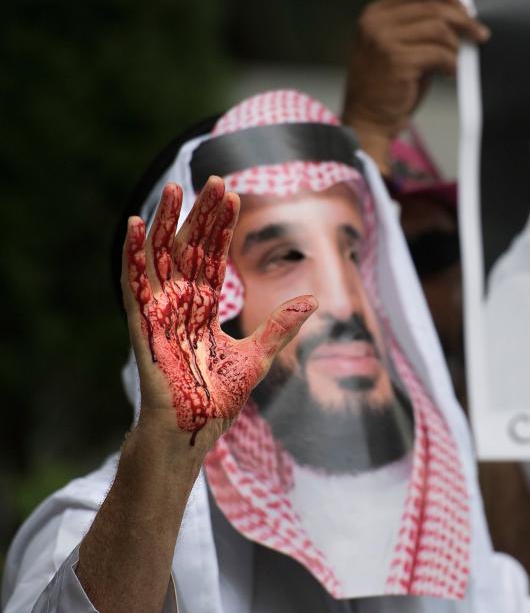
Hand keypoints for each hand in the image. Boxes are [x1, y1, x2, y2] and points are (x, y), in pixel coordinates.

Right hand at [121, 176, 315, 450]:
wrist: (197, 431)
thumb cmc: (220, 399)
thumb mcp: (259, 356)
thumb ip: (281, 326)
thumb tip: (312, 300)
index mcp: (203, 308)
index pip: (213, 257)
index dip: (221, 227)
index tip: (234, 195)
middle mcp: (180, 303)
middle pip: (189, 248)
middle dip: (200, 215)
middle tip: (215, 181)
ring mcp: (160, 311)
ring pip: (161, 257)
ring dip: (164, 222)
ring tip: (172, 189)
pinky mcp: (145, 325)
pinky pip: (135, 284)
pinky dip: (134, 254)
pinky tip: (136, 225)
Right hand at [341, 0, 488, 171]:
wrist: (368, 120)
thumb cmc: (389, 86)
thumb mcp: (398, 48)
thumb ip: (419, 29)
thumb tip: (462, 17)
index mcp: (375, 13)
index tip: (467, 11)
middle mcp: (376, 22)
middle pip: (433, 7)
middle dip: (463, 20)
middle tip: (481, 34)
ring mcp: (384, 40)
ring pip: (439, 29)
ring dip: (456, 46)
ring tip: (455, 62)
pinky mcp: (396, 61)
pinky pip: (439, 53)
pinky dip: (451, 63)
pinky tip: (449, 74)